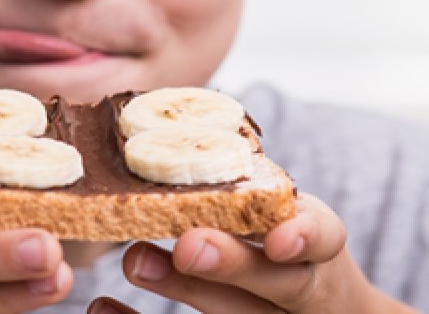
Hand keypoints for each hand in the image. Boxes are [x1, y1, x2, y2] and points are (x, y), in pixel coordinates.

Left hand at [89, 193, 414, 313]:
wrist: (317, 313)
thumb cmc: (282, 246)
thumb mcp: (281, 215)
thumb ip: (245, 188)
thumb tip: (171, 132)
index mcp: (318, 248)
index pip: (326, 241)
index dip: (306, 240)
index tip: (279, 240)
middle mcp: (302, 290)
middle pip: (279, 285)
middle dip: (233, 265)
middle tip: (188, 244)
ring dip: (182, 290)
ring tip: (135, 261)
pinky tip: (102, 307)